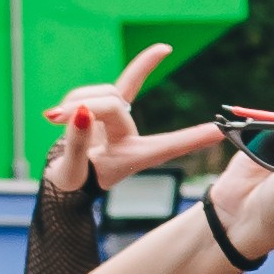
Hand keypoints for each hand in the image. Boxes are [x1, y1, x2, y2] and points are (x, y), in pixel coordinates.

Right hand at [41, 44, 222, 192]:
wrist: (60, 182)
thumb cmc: (71, 184)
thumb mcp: (72, 169)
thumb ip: (77, 141)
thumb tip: (81, 111)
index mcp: (133, 155)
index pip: (169, 145)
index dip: (193, 138)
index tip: (219, 131)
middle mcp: (130, 135)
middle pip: (115, 103)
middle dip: (86, 105)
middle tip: (54, 119)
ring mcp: (118, 120)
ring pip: (102, 92)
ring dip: (75, 101)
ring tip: (54, 120)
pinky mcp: (103, 107)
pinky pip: (95, 88)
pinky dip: (71, 99)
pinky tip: (55, 116)